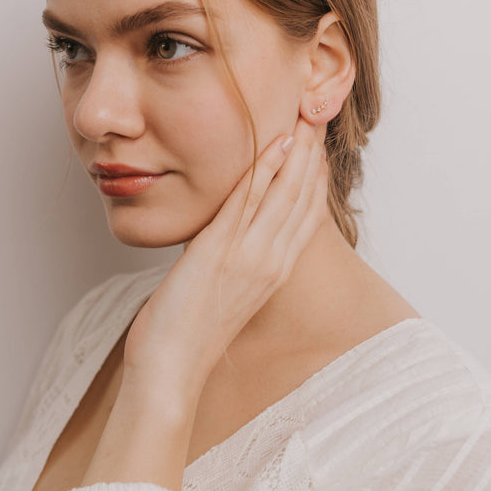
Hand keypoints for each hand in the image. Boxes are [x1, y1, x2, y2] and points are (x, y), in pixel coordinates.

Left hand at [120, 114, 328, 404]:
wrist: (171, 370)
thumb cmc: (188, 336)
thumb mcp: (224, 295)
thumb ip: (235, 266)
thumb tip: (229, 244)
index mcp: (274, 274)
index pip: (307, 218)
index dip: (316, 180)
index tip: (319, 150)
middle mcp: (271, 263)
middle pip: (303, 200)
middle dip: (313, 158)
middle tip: (318, 121)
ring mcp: (250, 257)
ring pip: (284, 194)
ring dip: (297, 154)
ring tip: (304, 122)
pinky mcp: (221, 252)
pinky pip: (249, 201)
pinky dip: (265, 169)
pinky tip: (274, 144)